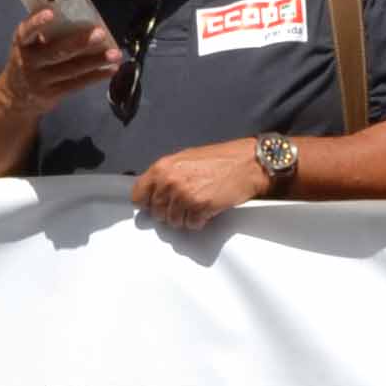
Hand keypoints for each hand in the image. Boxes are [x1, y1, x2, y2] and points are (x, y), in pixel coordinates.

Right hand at [1, 12, 120, 111]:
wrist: (16, 97)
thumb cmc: (30, 59)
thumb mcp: (30, 45)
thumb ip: (47, 33)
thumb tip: (80, 18)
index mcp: (22, 43)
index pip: (27, 30)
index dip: (37, 22)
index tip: (51, 12)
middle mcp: (28, 62)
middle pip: (56, 52)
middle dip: (80, 42)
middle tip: (100, 33)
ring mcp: (40, 80)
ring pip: (71, 69)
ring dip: (95, 61)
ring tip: (115, 53)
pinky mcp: (52, 94)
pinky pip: (77, 84)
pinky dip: (96, 76)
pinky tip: (111, 69)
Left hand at [133, 141, 270, 230]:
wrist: (248, 163)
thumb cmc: (220, 160)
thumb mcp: (185, 159)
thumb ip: (166, 175)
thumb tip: (152, 194)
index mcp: (162, 167)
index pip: (138, 195)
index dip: (147, 202)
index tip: (155, 204)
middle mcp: (170, 181)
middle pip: (156, 213)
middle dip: (170, 212)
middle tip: (185, 204)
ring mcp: (184, 195)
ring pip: (173, 222)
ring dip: (185, 218)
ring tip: (198, 205)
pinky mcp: (200, 207)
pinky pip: (191, 225)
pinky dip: (199, 221)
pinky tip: (208, 209)